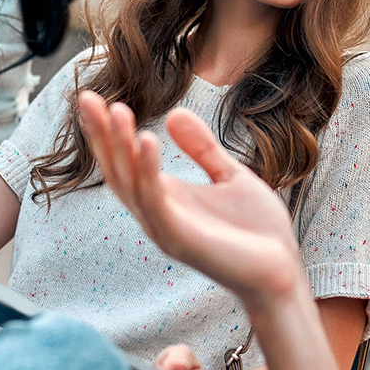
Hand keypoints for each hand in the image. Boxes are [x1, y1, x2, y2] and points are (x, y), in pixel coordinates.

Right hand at [76, 91, 302, 309]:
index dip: (107, 132)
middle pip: (117, 171)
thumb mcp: (229, 175)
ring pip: (130, 185)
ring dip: (121, 147)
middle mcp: (156, 214)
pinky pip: (156, 202)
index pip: (125, 162)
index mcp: (165, 198)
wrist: (282, 272)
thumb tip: (173, 113)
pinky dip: (148, 172)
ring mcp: (165, 228)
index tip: (95, 98)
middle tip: (87, 97)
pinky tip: (147, 140)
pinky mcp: (181, 240)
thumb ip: (201, 148)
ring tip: (117, 110)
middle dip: (102, 135)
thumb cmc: (257, 231)